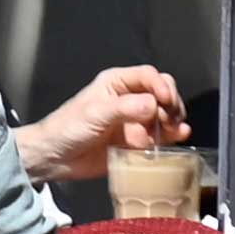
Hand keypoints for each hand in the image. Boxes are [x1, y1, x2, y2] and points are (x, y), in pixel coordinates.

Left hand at [19, 64, 191, 184]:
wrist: (55, 158)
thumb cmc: (68, 129)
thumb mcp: (95, 114)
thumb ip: (124, 108)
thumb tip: (152, 105)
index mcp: (117, 83)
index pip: (149, 76)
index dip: (161, 86)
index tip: (166, 101)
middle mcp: (129, 98)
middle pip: (162, 92)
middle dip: (171, 103)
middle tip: (170, 119)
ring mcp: (135, 120)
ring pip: (164, 114)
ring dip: (173, 120)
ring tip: (174, 130)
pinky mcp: (137, 140)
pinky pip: (160, 135)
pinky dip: (172, 135)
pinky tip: (178, 136)